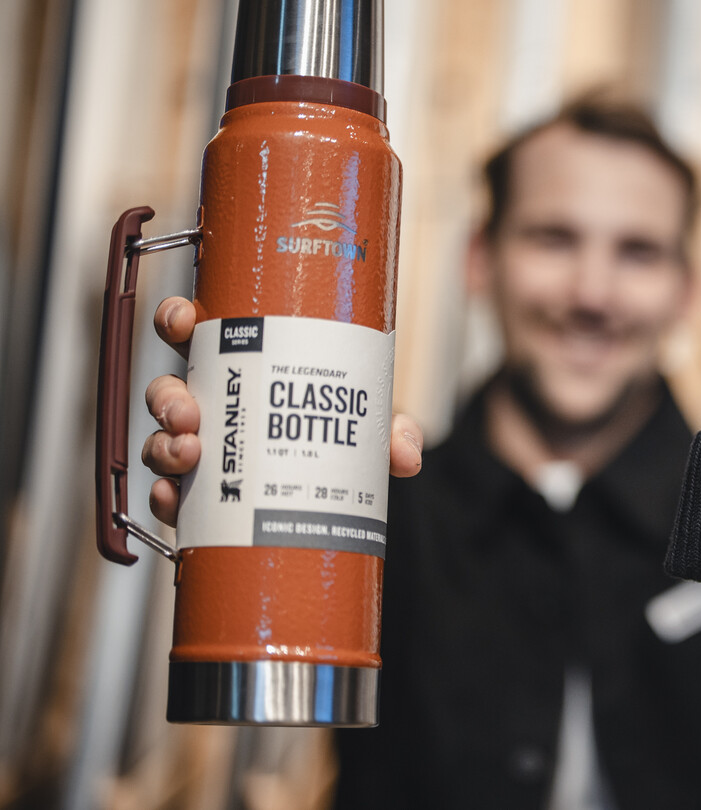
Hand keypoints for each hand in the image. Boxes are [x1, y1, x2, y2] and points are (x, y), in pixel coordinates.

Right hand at [140, 296, 423, 526]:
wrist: (342, 495)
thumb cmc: (342, 435)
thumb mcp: (366, 425)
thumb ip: (388, 432)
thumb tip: (406, 454)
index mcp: (245, 368)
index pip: (196, 333)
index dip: (176, 320)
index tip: (183, 320)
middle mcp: (215, 405)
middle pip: (167, 390)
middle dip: (167, 397)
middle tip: (191, 413)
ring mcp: (203, 448)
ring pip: (160, 440)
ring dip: (163, 446)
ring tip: (190, 453)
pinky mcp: (201, 494)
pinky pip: (169, 494)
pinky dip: (164, 498)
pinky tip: (172, 500)